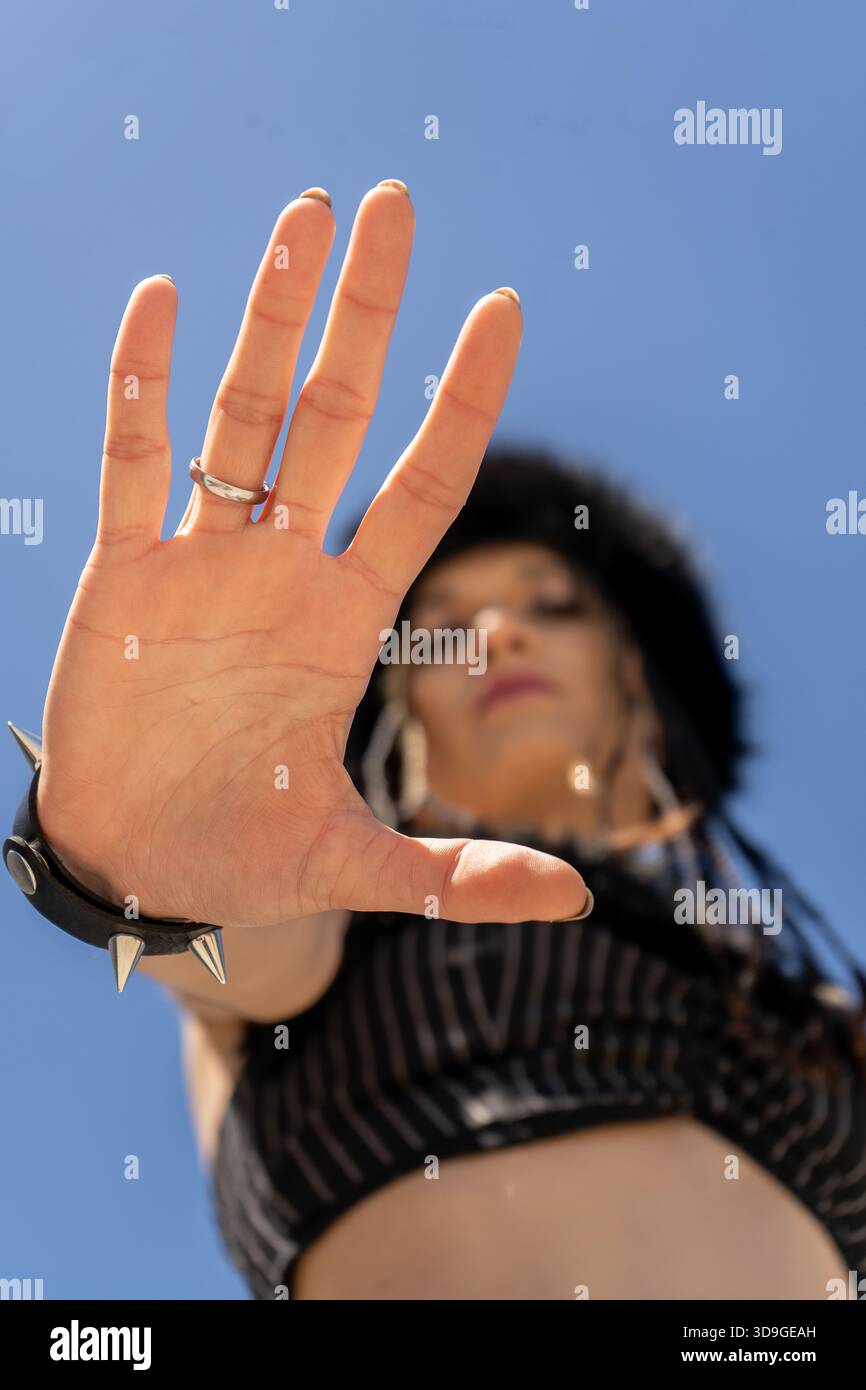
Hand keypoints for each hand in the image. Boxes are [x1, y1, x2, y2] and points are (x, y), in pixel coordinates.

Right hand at [36, 182, 588, 928]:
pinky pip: (131, 463)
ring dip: (269, 317)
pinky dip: (144, 385)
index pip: (422, 484)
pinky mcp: (123, 580)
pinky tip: (166, 299)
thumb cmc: (250, 860)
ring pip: (239, 418)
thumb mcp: (360, 871)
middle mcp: (282, 572)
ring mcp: (201, 565)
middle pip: (335, 417)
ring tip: (305, 215)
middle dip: (367, 316)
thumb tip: (576, 904)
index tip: (506, 309)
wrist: (144, 869)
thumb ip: (458, 875)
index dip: (463, 401)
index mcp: (345, 619)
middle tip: (395, 206)